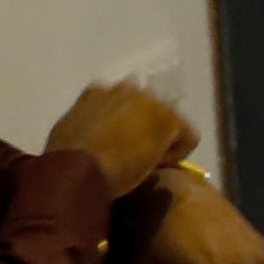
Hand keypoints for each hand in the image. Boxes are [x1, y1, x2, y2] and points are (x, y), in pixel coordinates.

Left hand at [49, 79, 197, 194]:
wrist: (74, 170)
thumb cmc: (120, 172)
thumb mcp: (151, 168)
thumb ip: (163, 153)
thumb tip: (161, 151)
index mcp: (168, 115)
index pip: (188, 133)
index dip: (178, 152)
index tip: (163, 165)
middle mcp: (146, 94)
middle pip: (160, 112)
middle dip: (153, 127)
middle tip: (140, 149)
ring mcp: (117, 91)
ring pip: (133, 102)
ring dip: (129, 116)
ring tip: (116, 138)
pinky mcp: (90, 93)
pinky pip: (106, 99)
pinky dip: (106, 111)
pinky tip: (98, 128)